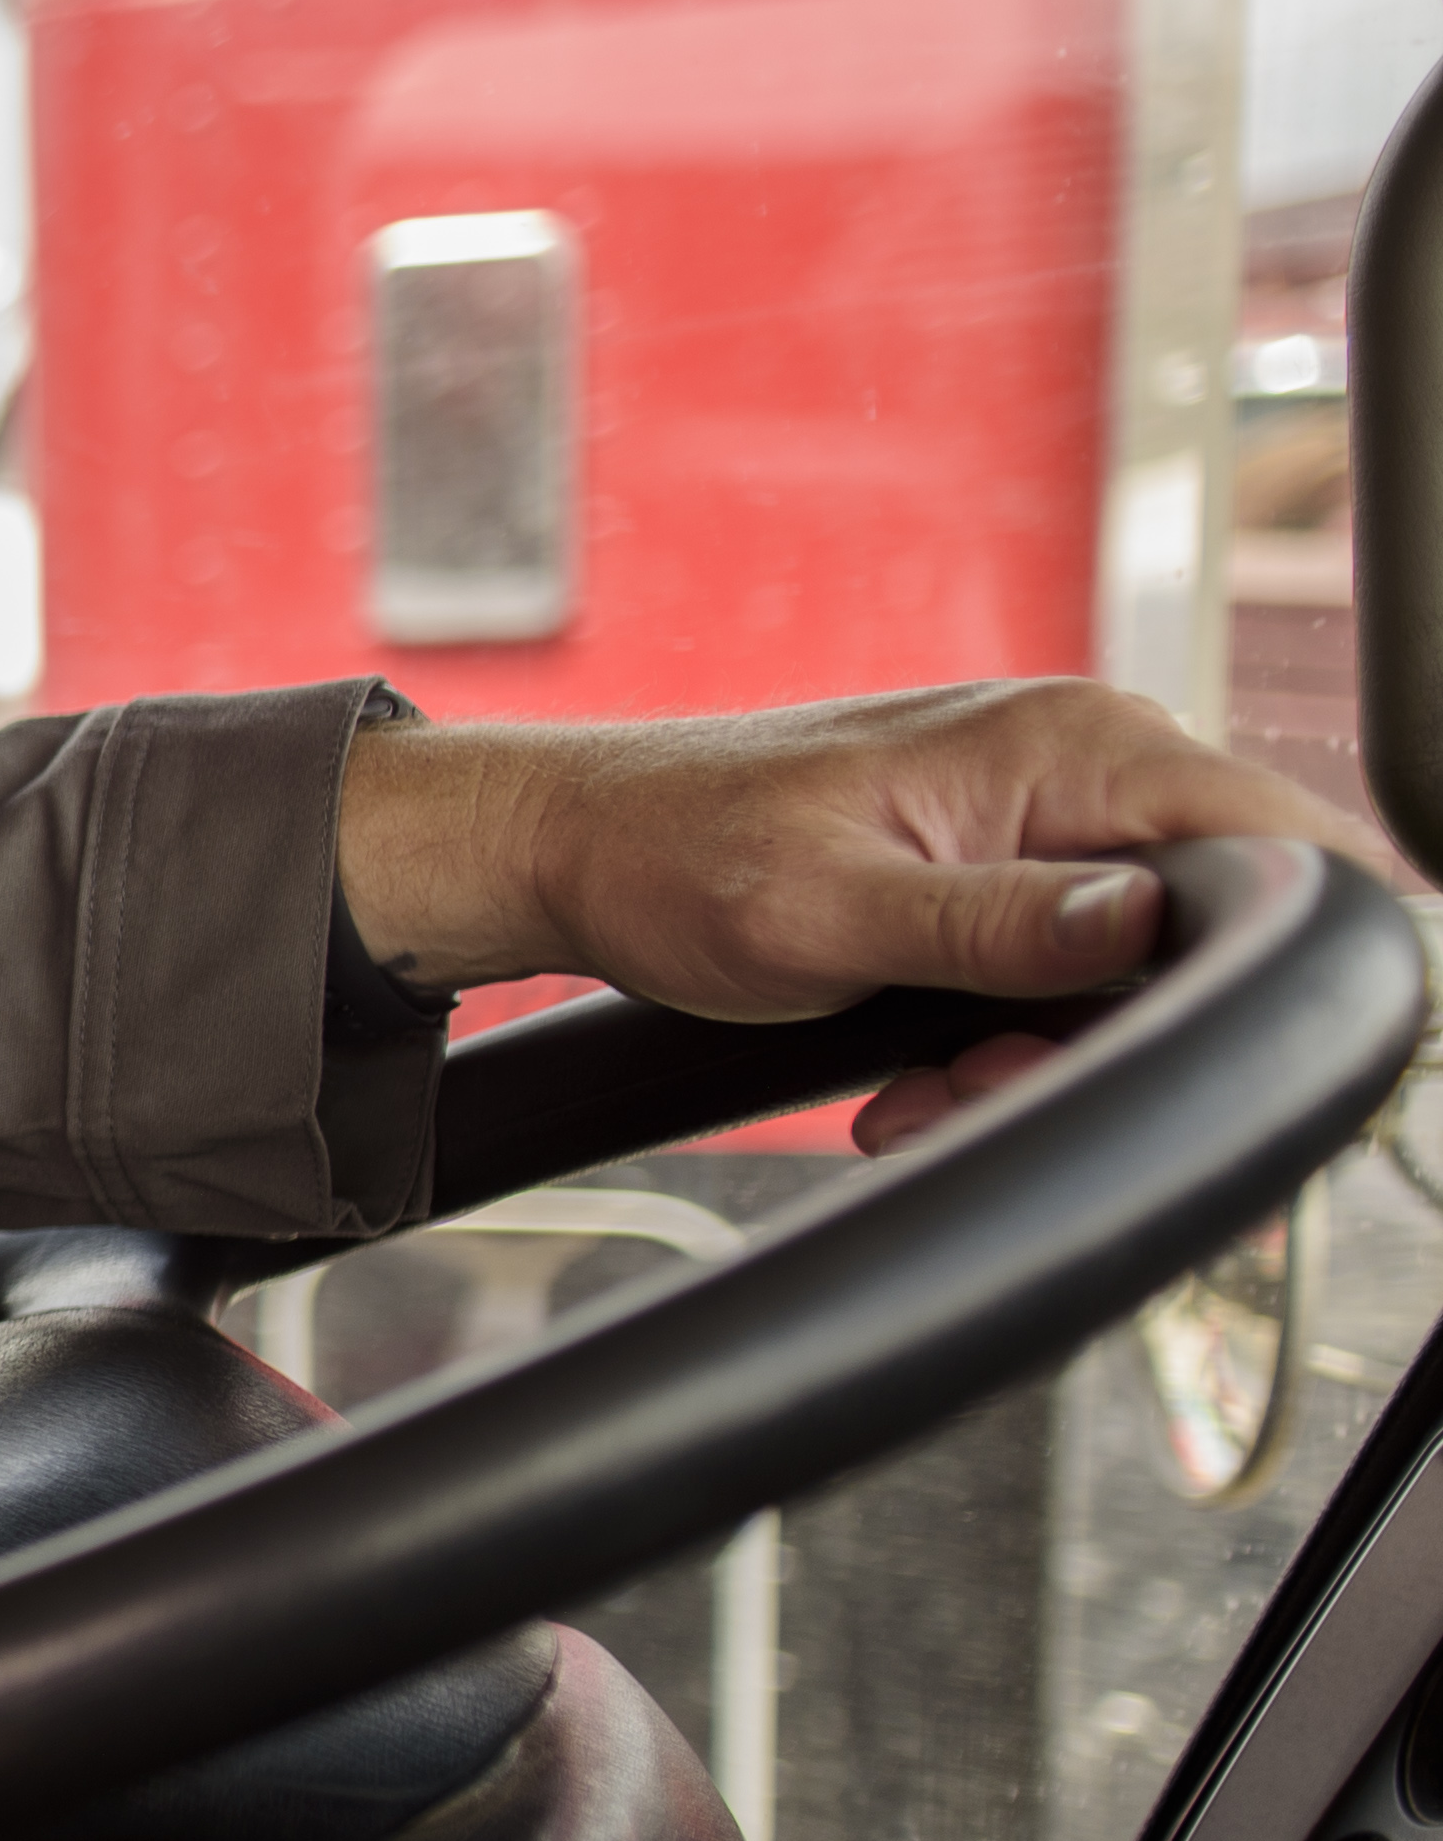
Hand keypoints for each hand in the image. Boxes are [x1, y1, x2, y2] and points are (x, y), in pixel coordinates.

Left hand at [330, 678, 1369, 1153]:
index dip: (1252, 959)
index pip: (1272, 840)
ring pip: (1126, 971)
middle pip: (1204, 928)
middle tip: (973, 1088)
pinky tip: (910, 1081)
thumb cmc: (672, 862)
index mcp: (1068, 745)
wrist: (569, 849)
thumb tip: (1144, 918)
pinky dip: (997, 1042)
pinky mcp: (1001, 864)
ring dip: (1035, 1059)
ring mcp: (1042, 812)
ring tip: (916, 1094)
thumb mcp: (832, 917)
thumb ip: (1000, 925)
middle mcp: (1079, 761)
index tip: (1132, 1046)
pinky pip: (1057, 970)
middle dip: (1102, 1039)